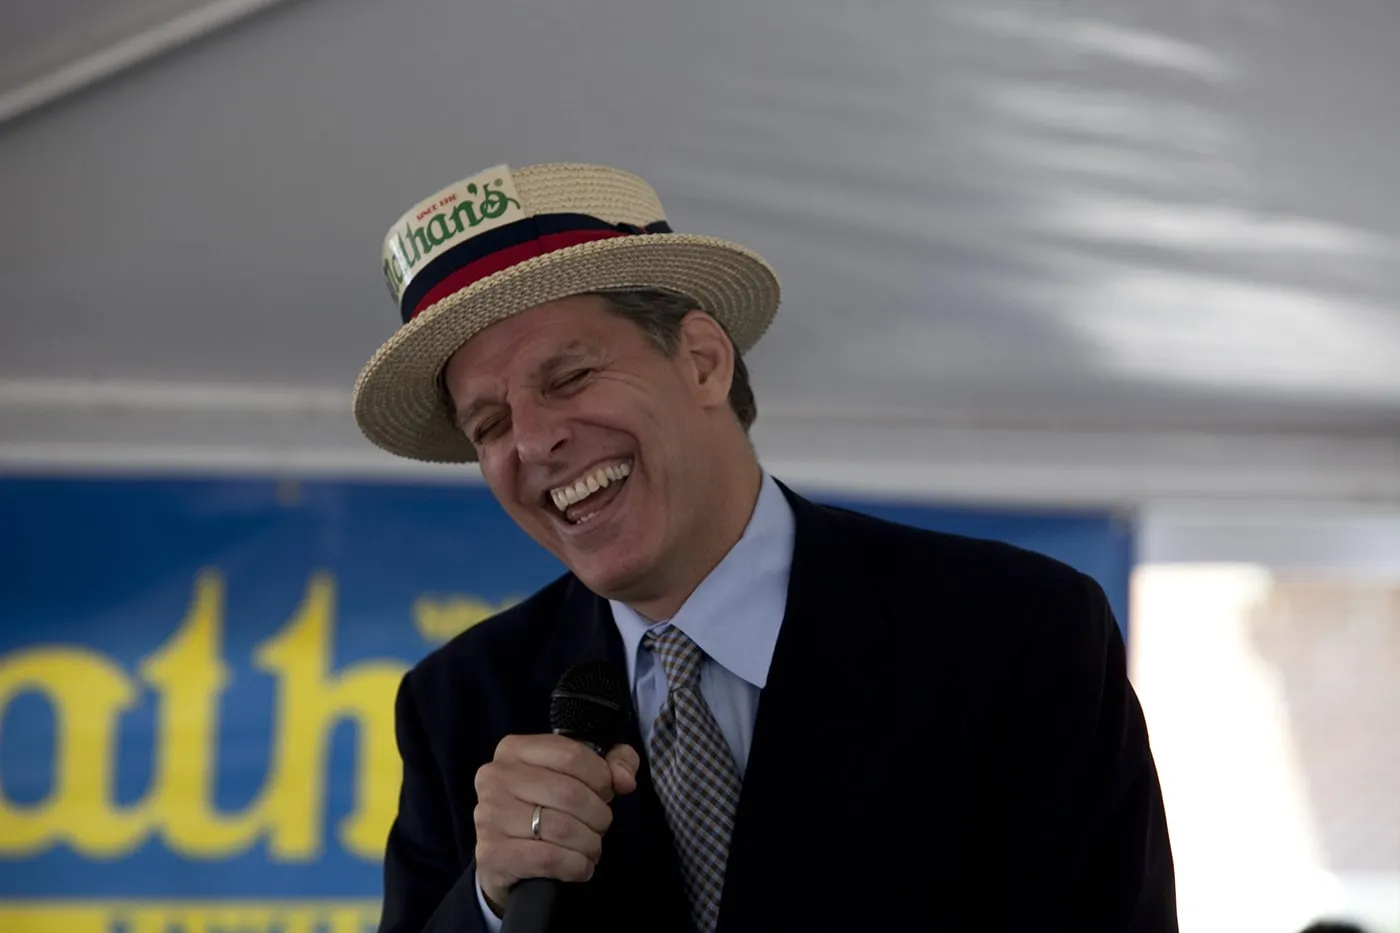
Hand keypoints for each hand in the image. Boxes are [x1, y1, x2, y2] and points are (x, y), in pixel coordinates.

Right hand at [474, 734, 639, 914]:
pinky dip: (576, 865)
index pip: (572, 754)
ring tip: (590, 848)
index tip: (606, 793)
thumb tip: (624, 779)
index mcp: (514, 749)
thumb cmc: (543, 810)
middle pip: (570, 793)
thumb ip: (611, 764)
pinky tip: (579, 866)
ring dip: (590, 843)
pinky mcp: (492, 853)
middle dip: (598, 815)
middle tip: (599, 827)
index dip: (601, 777)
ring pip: (562, 828)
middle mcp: (495, 777)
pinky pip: (549, 858)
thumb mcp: (576, 777)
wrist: (504, 861)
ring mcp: (489, 815)